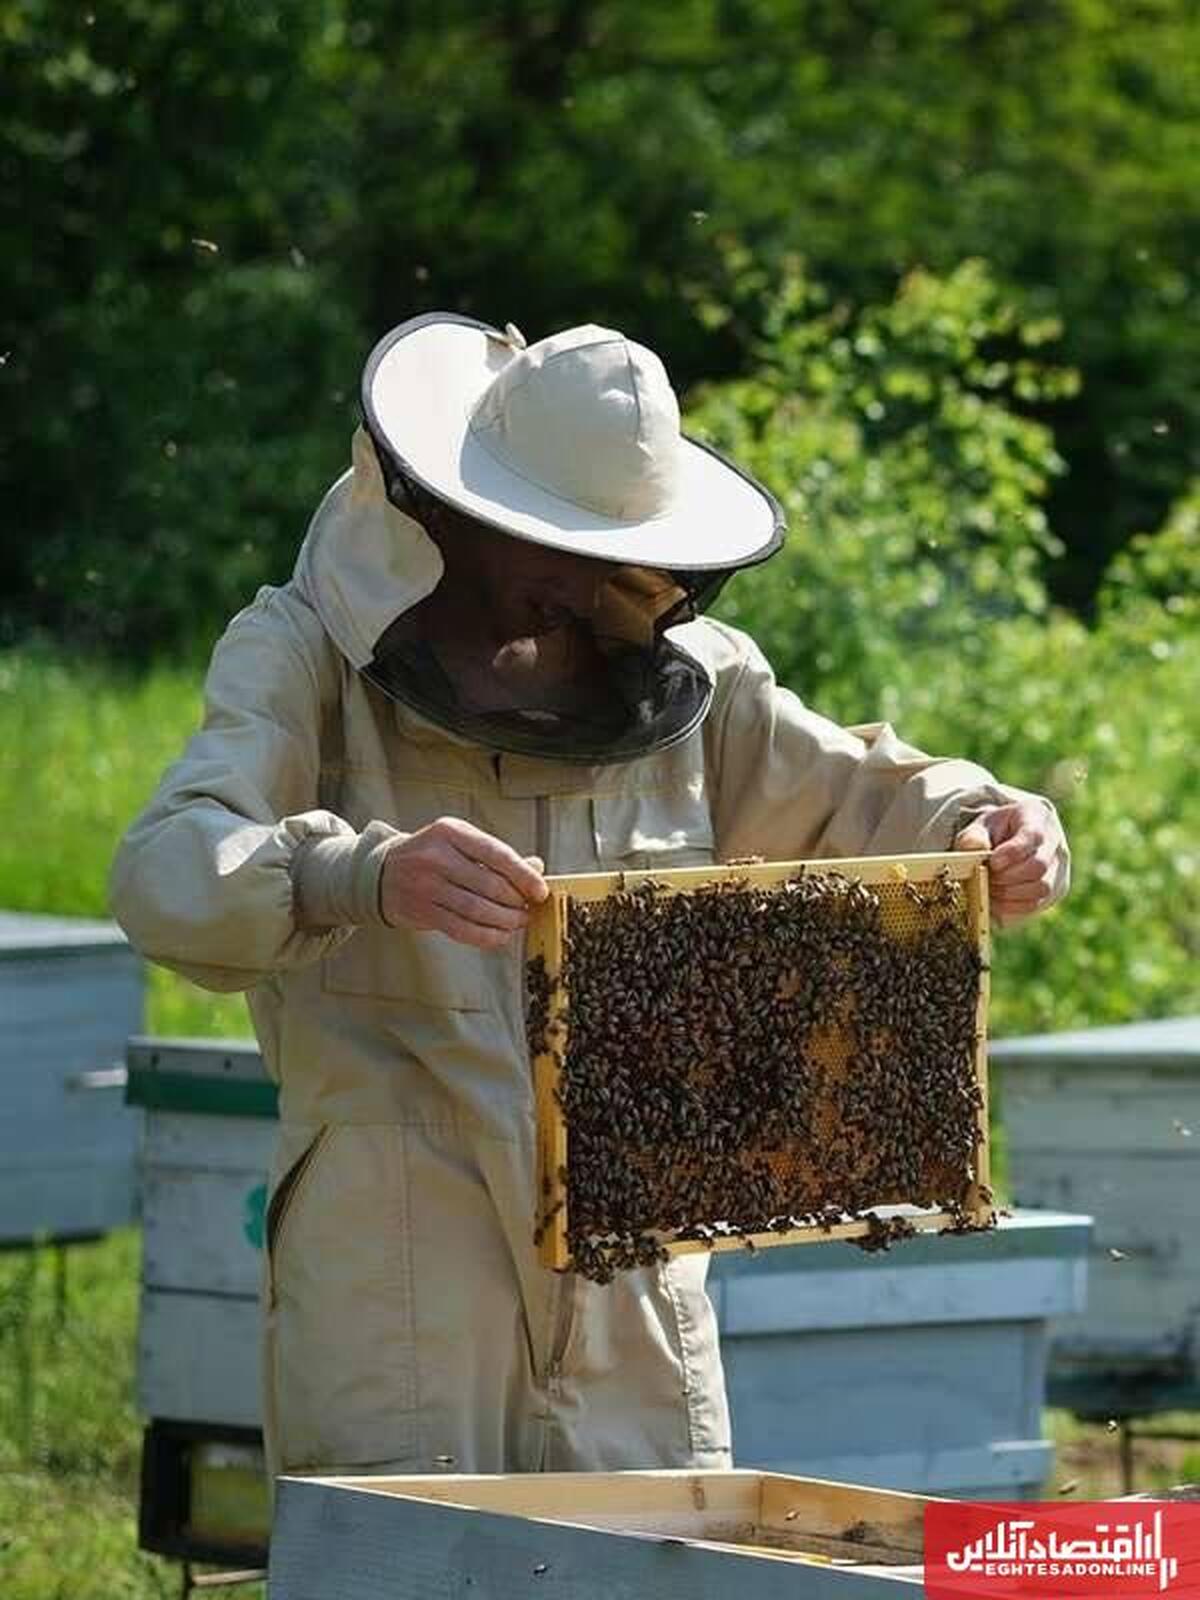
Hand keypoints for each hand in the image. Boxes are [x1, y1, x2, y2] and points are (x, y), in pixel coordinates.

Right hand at [380, 817, 547, 948]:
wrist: (382, 873)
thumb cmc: (431, 855)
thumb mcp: (460, 842)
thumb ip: (496, 855)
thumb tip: (536, 868)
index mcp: (451, 832)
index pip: (497, 854)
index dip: (523, 875)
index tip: (540, 891)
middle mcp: (437, 856)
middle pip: (490, 885)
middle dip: (516, 901)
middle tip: (528, 909)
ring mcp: (426, 885)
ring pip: (477, 909)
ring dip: (504, 921)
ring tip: (517, 922)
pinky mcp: (421, 911)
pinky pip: (461, 929)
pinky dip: (486, 936)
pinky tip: (499, 935)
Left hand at [954, 800, 1066, 926]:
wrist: (1014, 838)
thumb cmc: (996, 830)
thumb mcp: (982, 826)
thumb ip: (974, 836)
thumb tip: (975, 849)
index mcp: (1038, 817)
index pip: (1034, 836)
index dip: (1012, 853)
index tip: (992, 862)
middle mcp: (1056, 843)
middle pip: (1039, 866)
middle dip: (1007, 877)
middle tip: (985, 877)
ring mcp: (1060, 868)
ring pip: (1042, 889)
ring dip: (1010, 894)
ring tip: (989, 889)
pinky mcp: (1056, 890)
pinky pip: (1037, 904)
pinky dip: (1013, 907)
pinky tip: (996, 901)